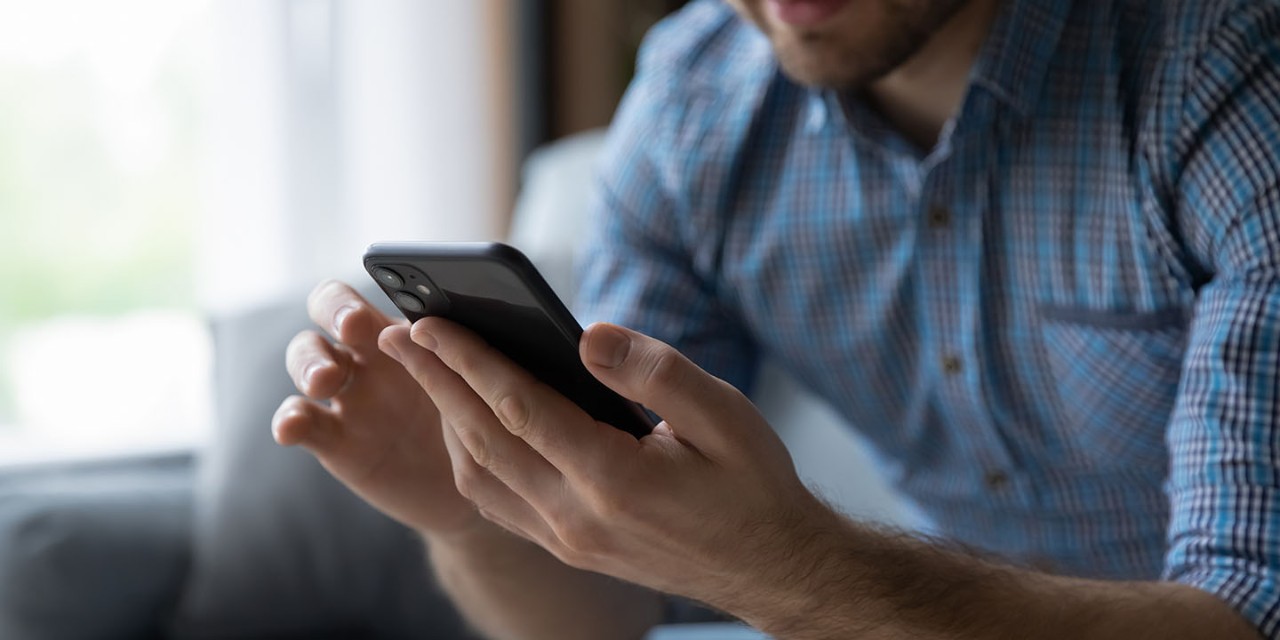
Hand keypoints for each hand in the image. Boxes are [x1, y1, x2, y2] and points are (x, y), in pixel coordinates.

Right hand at [273, 281, 479, 536]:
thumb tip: (496, 314)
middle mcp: (366, 354)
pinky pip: (301, 423)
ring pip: (306, 362)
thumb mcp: (484, 381)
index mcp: (401, 330)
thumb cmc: (486, 416)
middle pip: (325, 314)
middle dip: (331, 315)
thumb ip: (474, 349)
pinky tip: (292, 429)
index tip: (359, 319)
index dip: (348, 300)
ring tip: (325, 382)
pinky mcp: (335, 441)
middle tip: (350, 331)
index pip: (357, 294)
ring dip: (309, 364)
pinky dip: (290, 422)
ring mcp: (346, 397)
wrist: (482, 483)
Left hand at [383, 317, 837, 613]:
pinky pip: (498, 502)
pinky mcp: (568, 548)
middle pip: (483, 439)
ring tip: (421, 371)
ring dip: (444, 419)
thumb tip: (588, 335)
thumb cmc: (754, 485)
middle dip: (435, 382)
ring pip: (481, 476)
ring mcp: (567, 540)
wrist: (770, 567)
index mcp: (613, 480)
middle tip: (394, 335)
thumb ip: (656, 373)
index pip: (517, 408)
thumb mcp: (726, 416)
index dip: (467, 360)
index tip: (428, 321)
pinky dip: (470, 458)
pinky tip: (464, 426)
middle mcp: (576, 518)